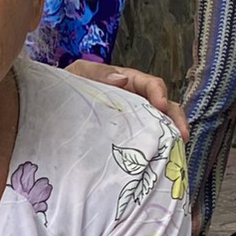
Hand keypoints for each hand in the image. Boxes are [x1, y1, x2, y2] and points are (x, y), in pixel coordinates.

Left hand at [65, 57, 187, 141]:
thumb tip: (123, 79)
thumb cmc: (69, 86)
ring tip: (177, 151)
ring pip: (159, 126)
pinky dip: (155, 149)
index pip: (150, 85)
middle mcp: (135, 102)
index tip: (162, 106)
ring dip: (170, 136)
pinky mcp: (126, 138)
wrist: (53, 106)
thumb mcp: (80, 74)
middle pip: (164, 107)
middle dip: (175, 119)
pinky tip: (159, 161)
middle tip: (182, 135)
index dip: (159, 93)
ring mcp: (133, 120)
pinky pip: (144, 142)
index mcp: (127, 83)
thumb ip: (98, 74)